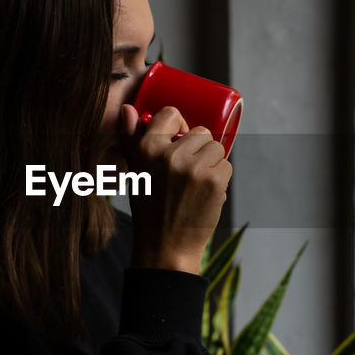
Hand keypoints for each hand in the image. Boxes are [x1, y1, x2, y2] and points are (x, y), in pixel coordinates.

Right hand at [118, 104, 231, 274]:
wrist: (166, 246)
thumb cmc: (150, 208)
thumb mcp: (135, 172)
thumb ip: (131, 139)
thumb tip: (128, 108)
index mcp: (147, 148)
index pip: (171, 114)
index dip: (179, 127)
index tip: (179, 143)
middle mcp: (169, 154)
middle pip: (201, 132)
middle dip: (198, 150)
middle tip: (186, 175)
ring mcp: (193, 167)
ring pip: (216, 148)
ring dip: (211, 164)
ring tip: (195, 185)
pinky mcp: (213, 180)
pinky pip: (226, 166)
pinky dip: (220, 179)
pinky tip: (205, 194)